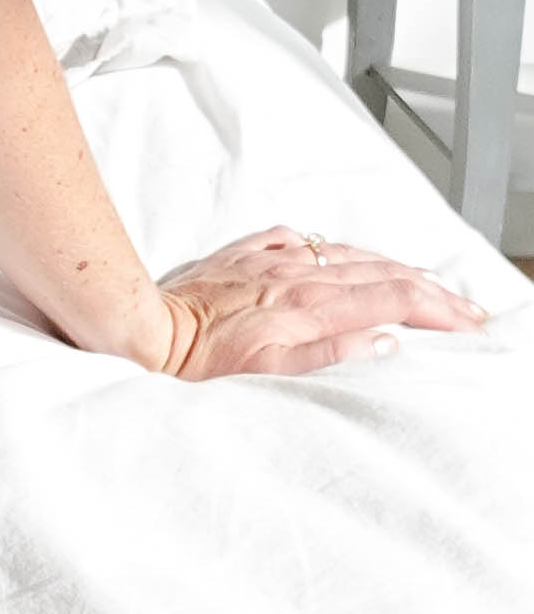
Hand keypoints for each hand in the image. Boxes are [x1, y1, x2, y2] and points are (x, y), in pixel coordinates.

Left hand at [154, 223, 492, 380]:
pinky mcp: (246, 254)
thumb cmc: (198, 358)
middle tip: (463, 306)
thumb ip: (328, 356)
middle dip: (431, 289)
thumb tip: (383, 342)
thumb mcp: (267, 372)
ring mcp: (272, 260)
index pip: (393, 299)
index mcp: (310, 306)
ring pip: (349, 254)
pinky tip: (341, 254)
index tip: (467, 322)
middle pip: (382, 273)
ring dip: (392, 265)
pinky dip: (335, 249)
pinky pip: (303, 241)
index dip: (438, 309)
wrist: (145, 328)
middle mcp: (297, 275)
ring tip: (421, 277)